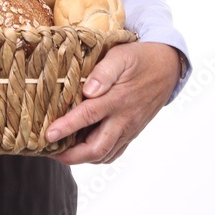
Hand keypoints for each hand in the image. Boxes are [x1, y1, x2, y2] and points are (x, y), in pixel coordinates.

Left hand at [45, 42, 180, 164]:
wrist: (167, 68)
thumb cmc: (139, 59)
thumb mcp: (121, 56)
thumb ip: (104, 72)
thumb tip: (89, 90)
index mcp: (118, 99)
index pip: (88, 116)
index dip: (66, 127)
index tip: (48, 135)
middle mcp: (124, 119)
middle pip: (96, 148)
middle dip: (70, 156)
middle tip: (48, 151)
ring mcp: (129, 129)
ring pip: (104, 155)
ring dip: (81, 158)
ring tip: (59, 151)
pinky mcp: (131, 133)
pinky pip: (113, 153)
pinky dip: (95, 157)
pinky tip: (81, 150)